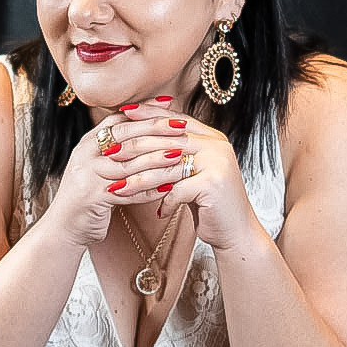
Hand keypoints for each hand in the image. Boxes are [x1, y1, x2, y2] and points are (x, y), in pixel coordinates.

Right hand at [39, 97, 184, 247]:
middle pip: (125, 135)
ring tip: (182, 158)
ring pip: (130, 164)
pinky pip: (128, 192)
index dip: (144, 110)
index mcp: (87, 143)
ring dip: (158, 161)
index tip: (169, 104)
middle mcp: (86, 154)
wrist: (63, 226)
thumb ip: (115, 149)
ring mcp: (88, 175)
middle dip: (156, 130)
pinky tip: (169, 188)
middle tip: (183, 128)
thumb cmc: (87, 195)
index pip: (118, 119)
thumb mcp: (96, 166)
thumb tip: (145, 128)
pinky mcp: (93, 197)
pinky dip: (150, 191)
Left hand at [103, 102, 258, 251]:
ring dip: (139, 178)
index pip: (175, 119)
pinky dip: (165, 202)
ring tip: (117, 188)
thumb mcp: (192, 173)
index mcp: (212, 137)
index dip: (149, 114)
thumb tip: (142, 134)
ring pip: (167, 165)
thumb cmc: (209, 203)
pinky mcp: (213, 184)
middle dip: (135, 146)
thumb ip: (176, 153)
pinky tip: (158, 213)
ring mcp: (217, 162)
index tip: (122, 114)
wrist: (238, 233)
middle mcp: (217, 145)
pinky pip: (177, 190)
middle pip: (167, 139)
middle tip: (108, 153)